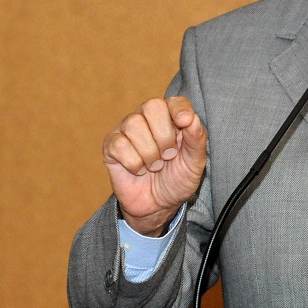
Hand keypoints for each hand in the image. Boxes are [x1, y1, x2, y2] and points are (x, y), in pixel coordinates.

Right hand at [103, 96, 207, 235]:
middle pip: (152, 107)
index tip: (184, 123)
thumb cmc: (177, 179)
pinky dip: (134, 163)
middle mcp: (148, 118)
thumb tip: (191, 118)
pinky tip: (139, 170)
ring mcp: (127, 130)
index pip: (175, 102)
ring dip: (149, 152)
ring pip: (134, 125)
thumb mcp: (194, 163)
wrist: (158, 206)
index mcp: (171, 117)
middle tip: (168, 156)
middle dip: (164, 135)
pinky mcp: (111, 145)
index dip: (179, 110)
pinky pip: (119, 145)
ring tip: (155, 166)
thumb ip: (196, 139)